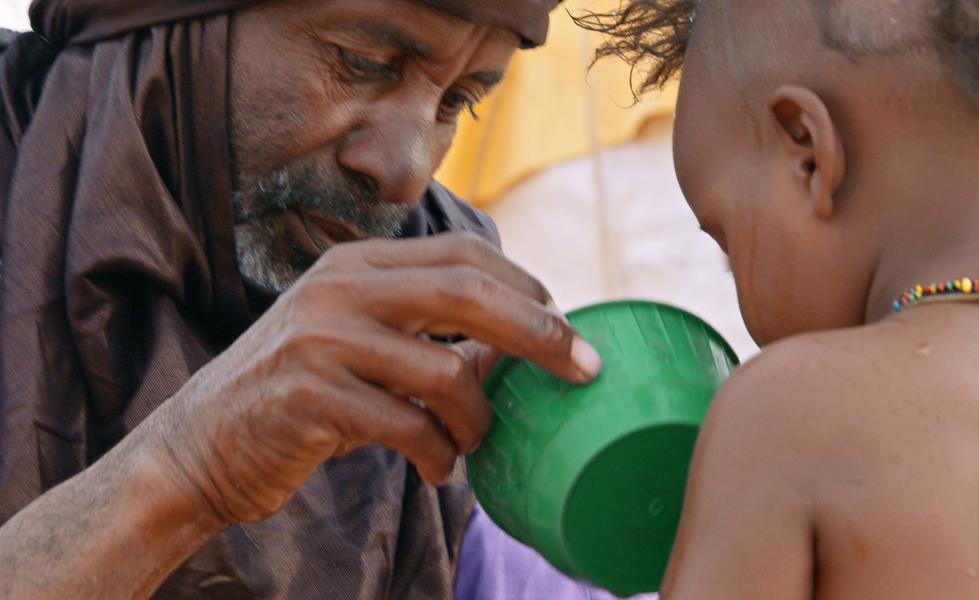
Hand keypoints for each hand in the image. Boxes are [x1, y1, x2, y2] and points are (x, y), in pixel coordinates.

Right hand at [157, 233, 600, 525]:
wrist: (199, 445)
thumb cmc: (301, 396)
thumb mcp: (364, 347)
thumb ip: (431, 335)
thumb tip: (522, 342)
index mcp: (358, 266)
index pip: (464, 255)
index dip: (526, 287)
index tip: (567, 326)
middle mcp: (340, 288)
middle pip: (468, 292)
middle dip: (539, 332)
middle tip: (582, 370)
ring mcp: (321, 339)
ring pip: (446, 371)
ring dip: (480, 420)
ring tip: (473, 445)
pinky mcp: (309, 395)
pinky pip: (408, 427)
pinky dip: (439, 455)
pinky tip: (438, 470)